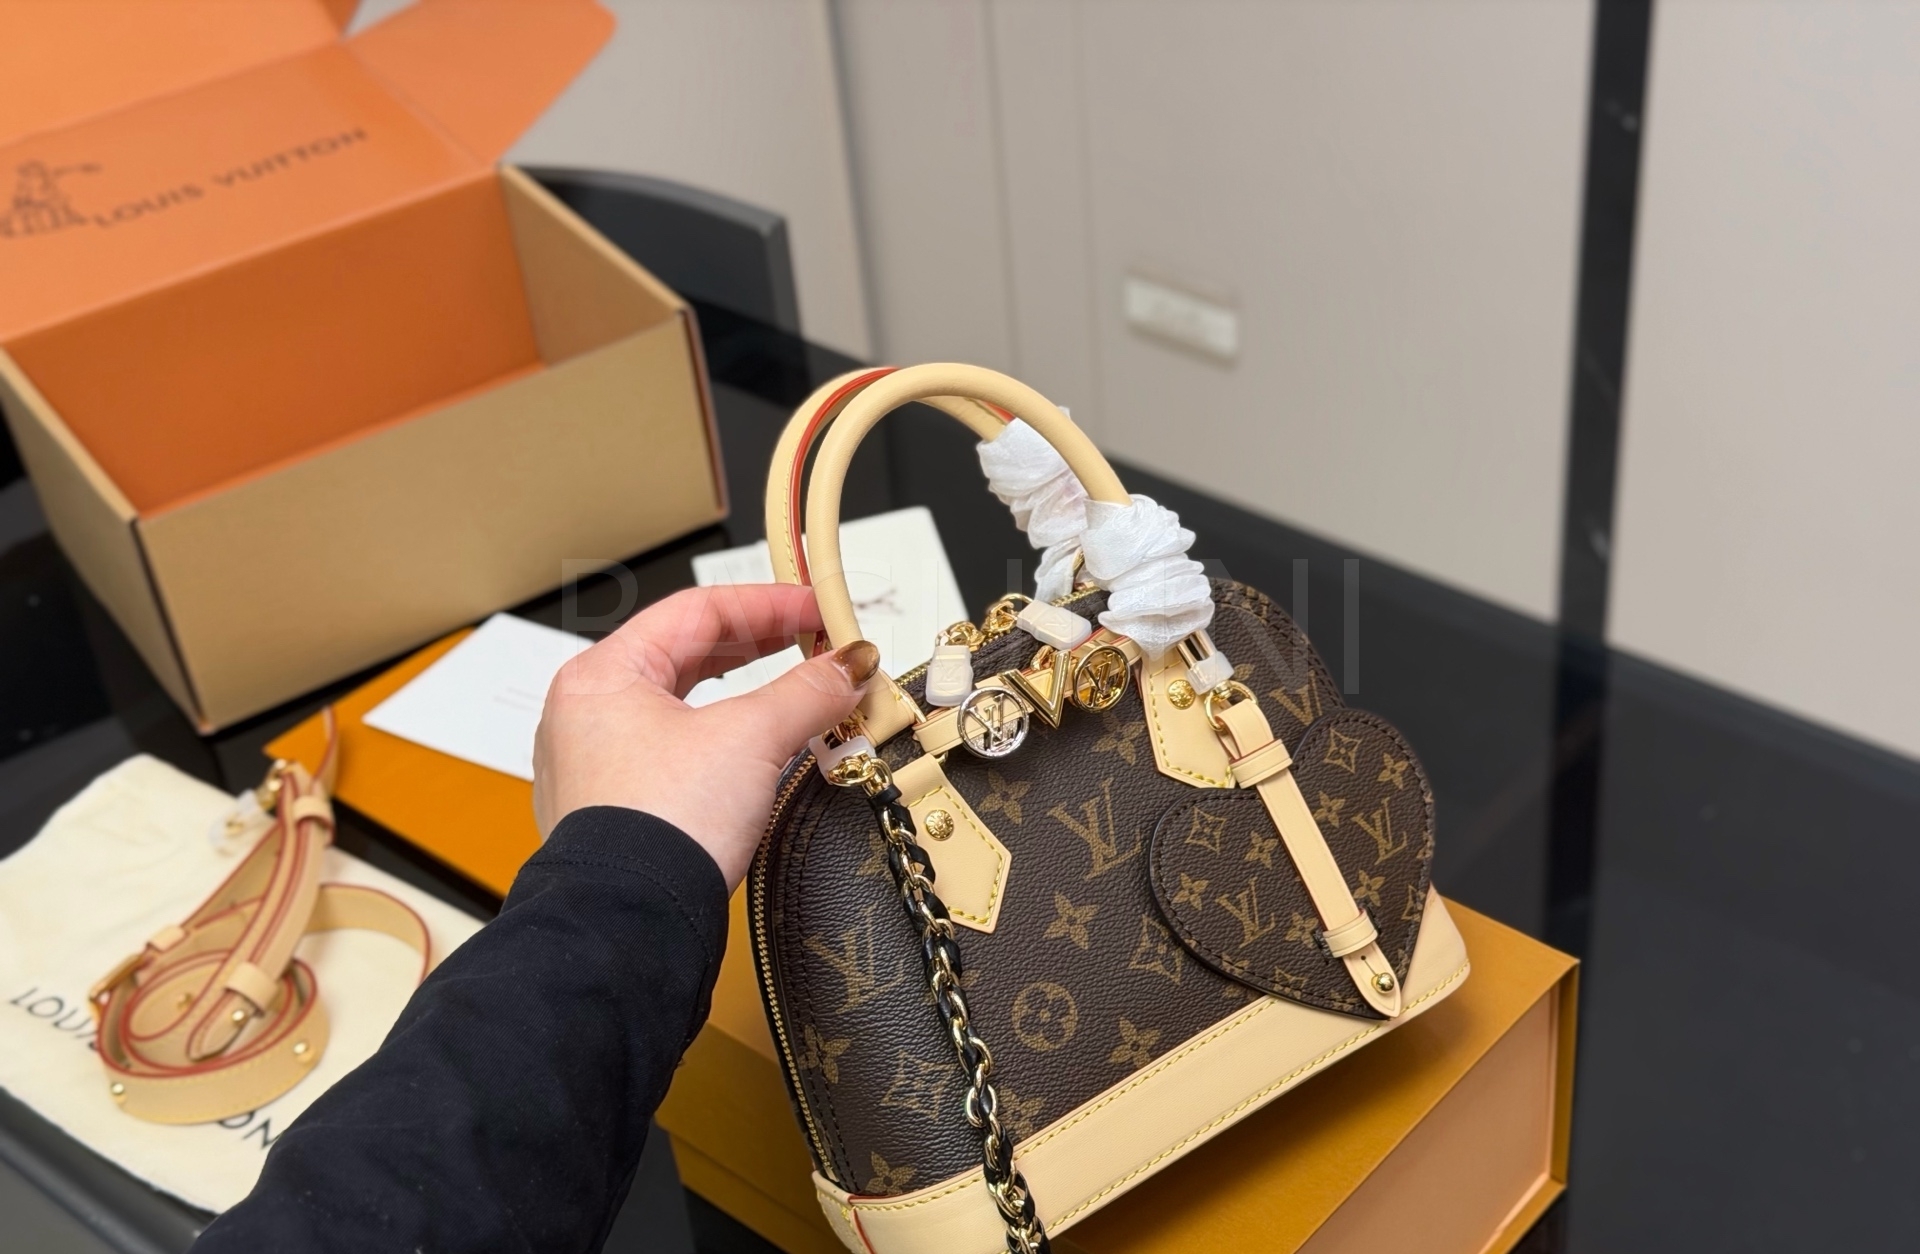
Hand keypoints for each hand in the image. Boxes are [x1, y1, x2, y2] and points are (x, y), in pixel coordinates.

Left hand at [532, 584, 878, 888]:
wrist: (630, 925)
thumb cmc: (658, 828)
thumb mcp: (750, 739)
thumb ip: (807, 692)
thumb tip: (849, 667)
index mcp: (602, 675)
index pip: (697, 610)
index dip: (769, 605)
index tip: (818, 613)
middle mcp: (587, 714)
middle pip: (687, 654)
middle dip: (759, 648)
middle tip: (813, 647)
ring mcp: (596, 765)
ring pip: (683, 707)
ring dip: (745, 697)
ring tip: (795, 695)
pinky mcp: (617, 810)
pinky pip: (677, 753)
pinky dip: (724, 741)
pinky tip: (759, 752)